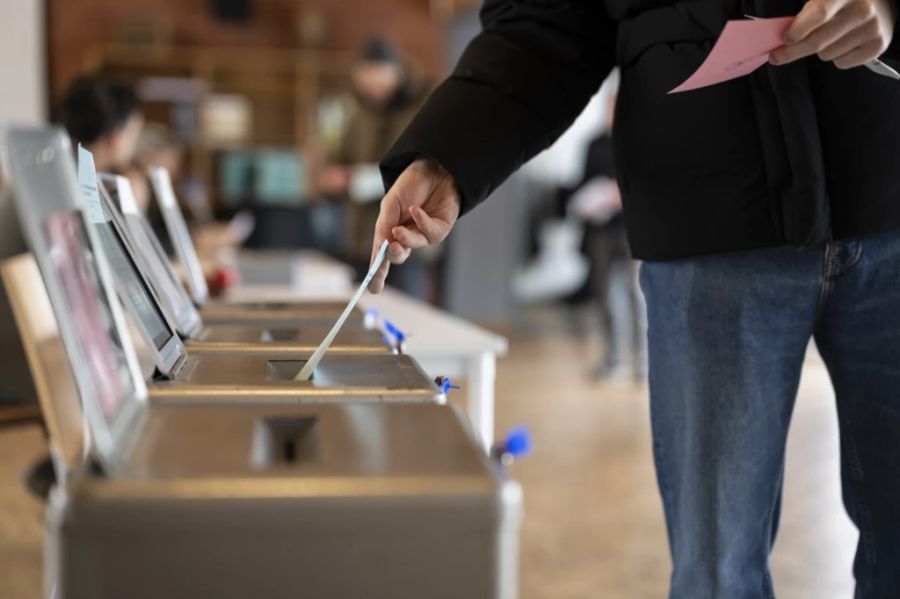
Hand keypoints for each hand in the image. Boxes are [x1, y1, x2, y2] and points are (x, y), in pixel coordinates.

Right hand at [367, 159, 460, 292]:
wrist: (434, 168)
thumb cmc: (410, 185)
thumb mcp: (390, 204)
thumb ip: (385, 225)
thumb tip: (380, 247)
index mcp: (390, 231)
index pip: (381, 256)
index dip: (377, 273)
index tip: (373, 289)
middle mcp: (407, 236)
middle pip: (398, 255)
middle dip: (392, 255)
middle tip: (389, 248)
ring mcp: (424, 235)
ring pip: (413, 245)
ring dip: (405, 238)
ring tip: (398, 229)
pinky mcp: (440, 229)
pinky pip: (430, 233)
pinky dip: (421, 222)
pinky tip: (416, 209)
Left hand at [770, 0, 895, 68]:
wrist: (880, 5)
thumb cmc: (844, 2)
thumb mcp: (824, 0)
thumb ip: (806, 15)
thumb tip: (783, 38)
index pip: (819, 14)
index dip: (798, 30)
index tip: (784, 40)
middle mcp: (862, 9)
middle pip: (818, 41)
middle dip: (793, 51)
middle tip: (779, 55)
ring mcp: (872, 28)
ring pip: (826, 54)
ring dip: (821, 50)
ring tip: (831, 36)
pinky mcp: (878, 46)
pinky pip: (841, 63)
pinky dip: (837, 57)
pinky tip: (844, 43)